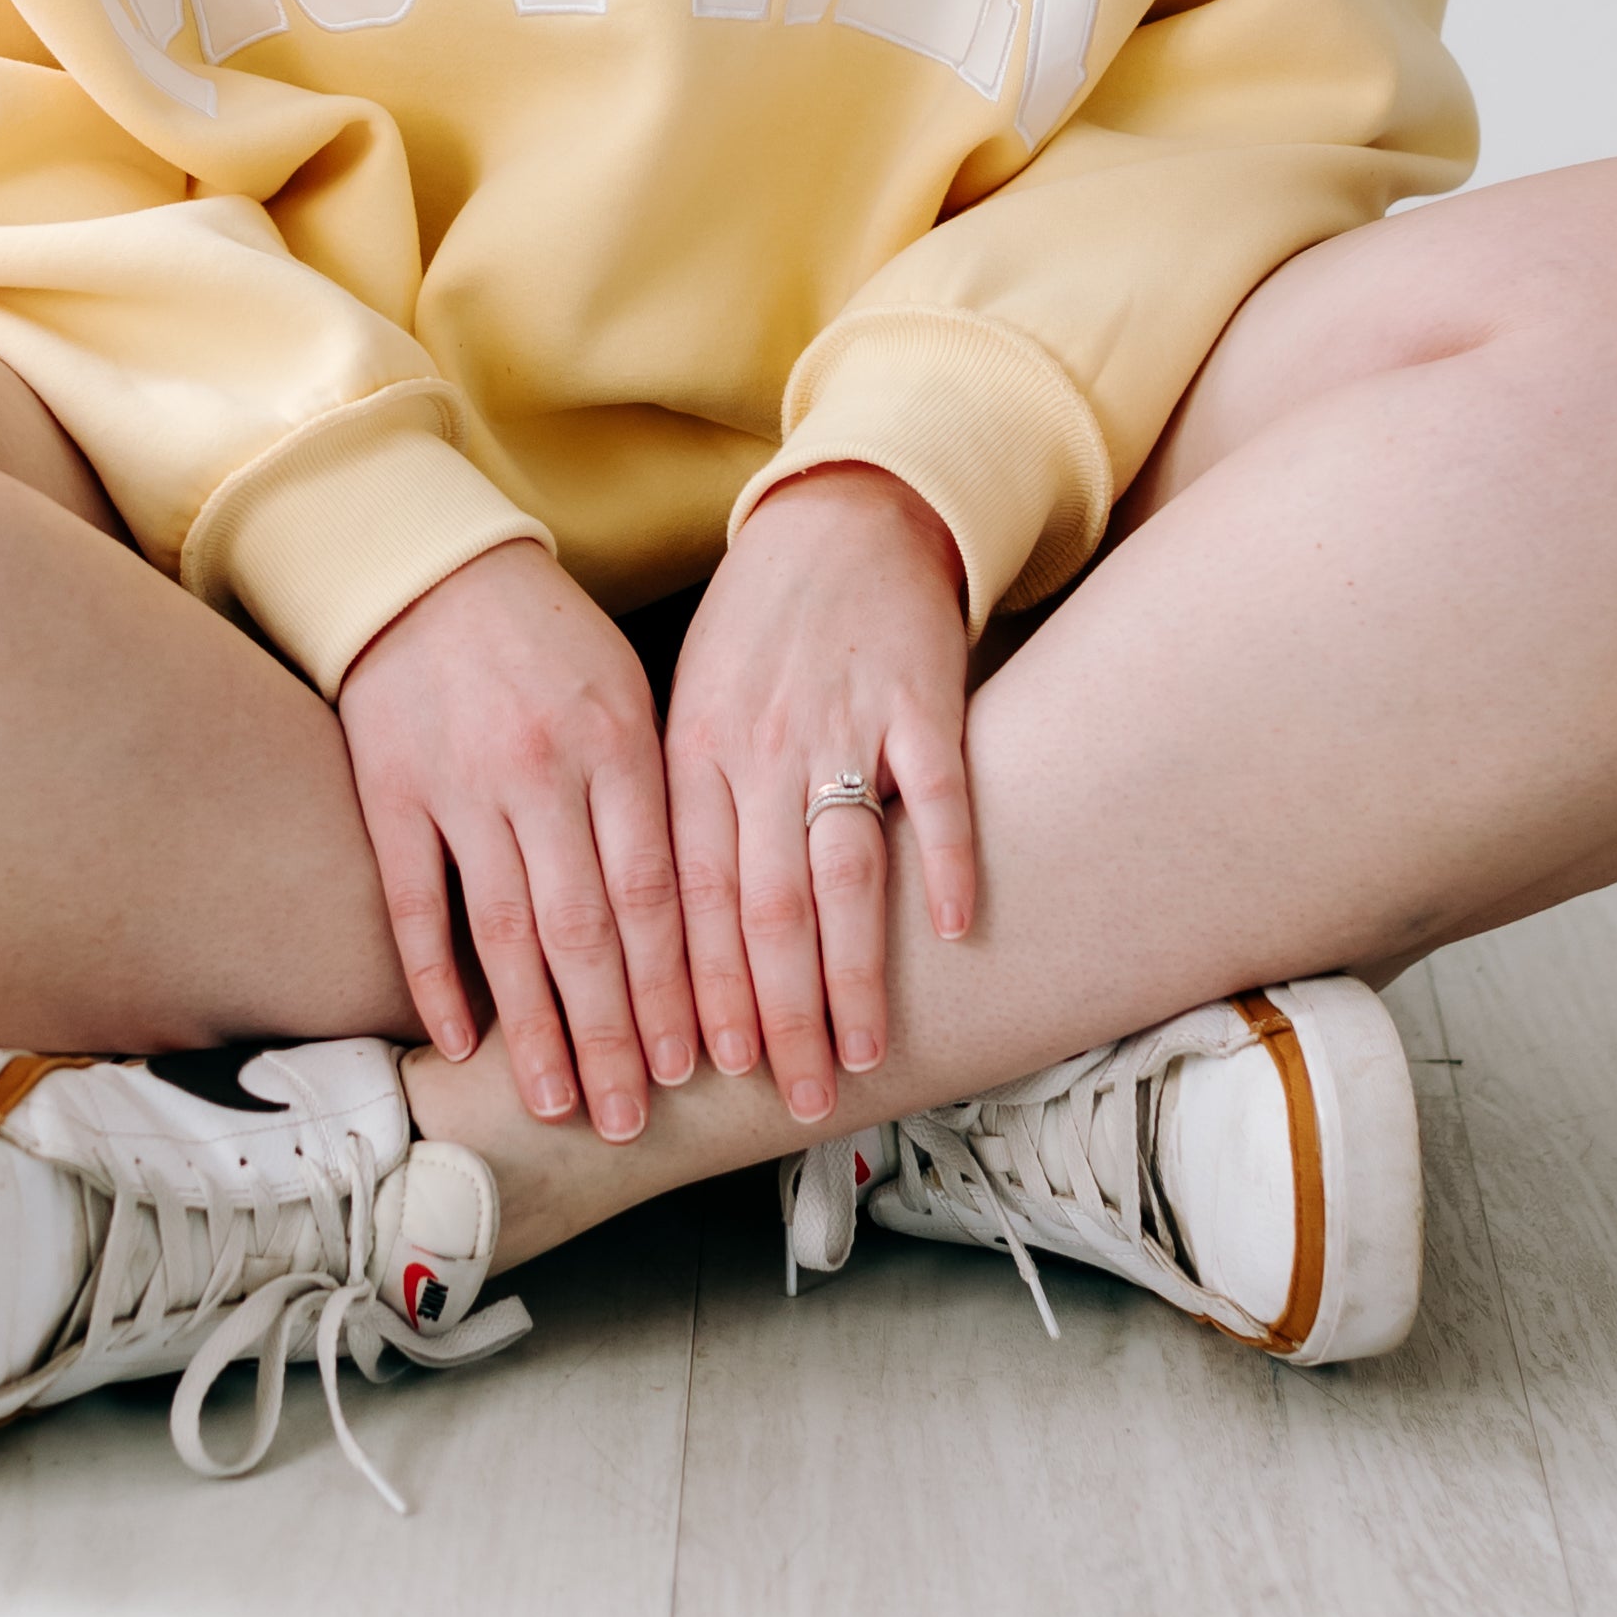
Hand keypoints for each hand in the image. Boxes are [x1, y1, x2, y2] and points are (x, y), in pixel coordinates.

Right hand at [334, 540, 698, 1138]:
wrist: (429, 567)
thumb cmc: (549, 640)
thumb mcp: (629, 694)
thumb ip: (662, 795)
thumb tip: (711, 914)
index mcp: (621, 745)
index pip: (658, 895)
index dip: (676, 989)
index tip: (696, 1066)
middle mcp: (544, 771)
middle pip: (587, 932)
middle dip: (614, 1036)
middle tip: (634, 1119)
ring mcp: (462, 784)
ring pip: (506, 932)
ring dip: (534, 1030)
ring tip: (561, 1105)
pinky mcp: (390, 791)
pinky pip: (415, 903)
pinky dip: (435, 979)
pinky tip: (460, 1043)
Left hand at [661, 465, 977, 1120]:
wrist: (839, 517)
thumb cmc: (756, 630)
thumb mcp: (689, 710)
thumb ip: (682, 817)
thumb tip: (662, 944)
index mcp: (690, 757)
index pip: (688, 902)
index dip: (699, 993)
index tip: (707, 1073)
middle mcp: (758, 748)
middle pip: (763, 909)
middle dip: (777, 1017)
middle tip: (798, 1099)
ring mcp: (840, 724)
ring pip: (842, 873)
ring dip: (852, 974)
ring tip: (865, 1052)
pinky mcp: (919, 699)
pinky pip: (934, 792)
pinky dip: (944, 861)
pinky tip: (954, 929)